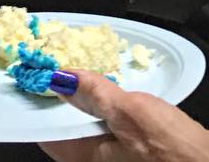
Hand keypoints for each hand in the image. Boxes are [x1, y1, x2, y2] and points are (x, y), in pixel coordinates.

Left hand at [39, 70, 208, 161]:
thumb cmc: (170, 152)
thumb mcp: (128, 113)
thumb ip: (96, 94)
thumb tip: (63, 77)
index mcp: (85, 157)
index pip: (49, 129)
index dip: (42, 98)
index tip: (38, 71)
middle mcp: (97, 157)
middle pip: (70, 123)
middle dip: (67, 91)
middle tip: (63, 57)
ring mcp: (119, 152)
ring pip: (94, 119)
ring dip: (91, 93)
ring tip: (87, 63)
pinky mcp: (140, 145)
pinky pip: (116, 118)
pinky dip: (113, 100)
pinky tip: (119, 83)